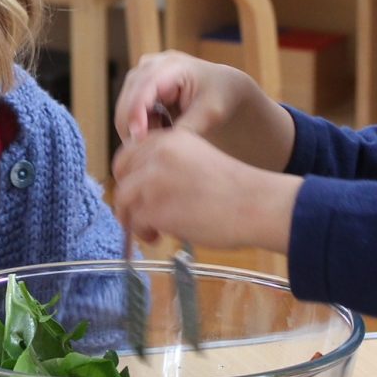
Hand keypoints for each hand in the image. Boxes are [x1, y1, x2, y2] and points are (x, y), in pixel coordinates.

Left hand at [111, 125, 300, 252]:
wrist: (255, 204)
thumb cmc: (236, 190)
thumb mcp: (198, 160)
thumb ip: (169, 165)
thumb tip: (142, 187)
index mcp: (170, 139)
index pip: (130, 153)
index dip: (129, 175)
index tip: (137, 191)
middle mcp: (157, 154)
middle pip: (121, 175)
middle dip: (127, 196)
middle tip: (139, 213)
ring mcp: (152, 180)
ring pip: (123, 200)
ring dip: (133, 218)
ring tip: (152, 230)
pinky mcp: (153, 207)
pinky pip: (134, 222)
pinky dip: (142, 232)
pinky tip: (158, 237)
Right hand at [114, 51, 295, 169]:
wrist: (221, 87)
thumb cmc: (219, 96)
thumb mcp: (210, 113)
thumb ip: (187, 127)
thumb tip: (161, 145)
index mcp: (171, 65)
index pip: (144, 87)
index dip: (136, 113)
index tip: (139, 139)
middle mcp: (150, 65)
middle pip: (128, 99)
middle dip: (136, 128)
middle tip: (154, 150)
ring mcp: (141, 75)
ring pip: (124, 109)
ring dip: (139, 130)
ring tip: (164, 138)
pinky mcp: (137, 88)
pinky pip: (129, 113)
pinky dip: (141, 128)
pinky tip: (161, 131)